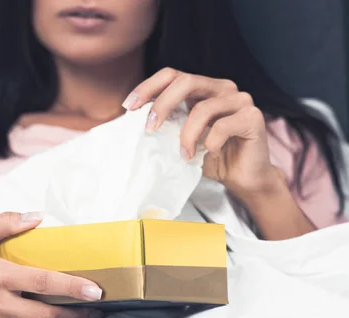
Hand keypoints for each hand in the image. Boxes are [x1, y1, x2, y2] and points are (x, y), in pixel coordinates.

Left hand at [123, 67, 279, 196]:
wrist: (242, 178)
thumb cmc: (209, 157)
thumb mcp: (180, 137)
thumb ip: (166, 123)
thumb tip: (134, 121)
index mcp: (203, 88)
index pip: (172, 75)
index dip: (148, 87)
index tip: (129, 106)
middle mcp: (222, 88)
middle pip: (186, 82)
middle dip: (162, 104)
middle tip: (149, 129)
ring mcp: (240, 100)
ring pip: (203, 109)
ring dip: (187, 135)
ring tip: (184, 154)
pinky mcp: (252, 117)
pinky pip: (223, 126)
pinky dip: (210, 142)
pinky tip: (211, 153)